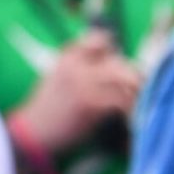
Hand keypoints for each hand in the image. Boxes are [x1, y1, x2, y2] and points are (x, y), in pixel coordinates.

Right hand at [14, 29, 141, 152]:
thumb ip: (80, 68)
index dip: (114, 53)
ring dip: (136, 94)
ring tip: (138, 105)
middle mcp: (75, 65)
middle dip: (133, 76)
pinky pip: (122, 101)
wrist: (33, 133)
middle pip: (118, 61)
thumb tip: (114, 68)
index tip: (120, 67)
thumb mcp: (57, 78)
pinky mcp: (91, 102)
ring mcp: (84, 82)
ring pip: (125, 79)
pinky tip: (131, 119)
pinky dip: (131, 110)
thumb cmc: (48, 110)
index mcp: (66, 57)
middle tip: (140, 89)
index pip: (100, 40)